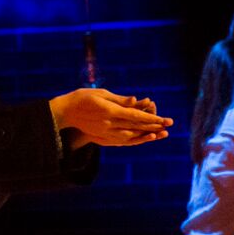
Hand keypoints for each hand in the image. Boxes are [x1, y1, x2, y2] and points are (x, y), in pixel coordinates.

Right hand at [50, 89, 172, 147]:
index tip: (164, 118)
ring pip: (130, 136)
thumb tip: (136, 100)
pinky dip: (134, 140)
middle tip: (169, 124)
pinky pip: (121, 141)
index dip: (151, 118)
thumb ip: (119, 99)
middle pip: (135, 126)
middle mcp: (108, 124)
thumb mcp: (101, 93)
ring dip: (146, 135)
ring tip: (160, 133)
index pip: (135, 116)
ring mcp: (105, 132)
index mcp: (109, 111)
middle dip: (153, 125)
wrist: (65, 112)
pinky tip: (143, 139)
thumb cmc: (82, 98)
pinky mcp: (102, 137)